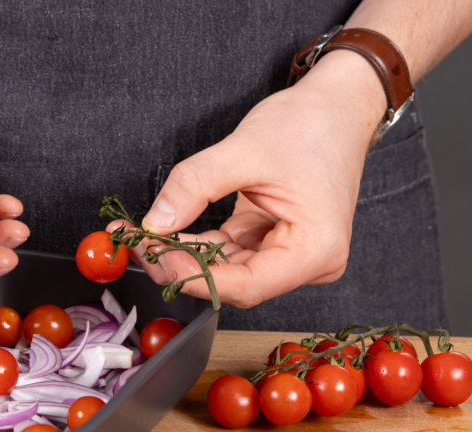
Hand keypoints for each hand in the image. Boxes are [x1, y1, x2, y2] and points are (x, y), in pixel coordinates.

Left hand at [111, 51, 385, 307]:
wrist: (337, 106)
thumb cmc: (311, 125)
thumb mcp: (246, 149)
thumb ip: (194, 186)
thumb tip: (155, 222)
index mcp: (314, 251)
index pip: (245, 285)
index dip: (193, 276)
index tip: (154, 255)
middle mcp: (305, 263)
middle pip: (231, 280)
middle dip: (179, 263)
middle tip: (134, 243)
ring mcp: (287, 254)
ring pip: (223, 268)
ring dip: (181, 253)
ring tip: (139, 235)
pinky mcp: (270, 241)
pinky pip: (225, 250)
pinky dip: (193, 241)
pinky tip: (163, 230)